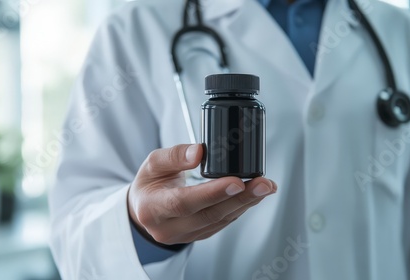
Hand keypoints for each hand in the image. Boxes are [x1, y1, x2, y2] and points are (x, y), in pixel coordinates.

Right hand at [127, 144, 276, 244]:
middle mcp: (168, 228)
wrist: (144, 208)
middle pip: (208, 215)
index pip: (183, 203)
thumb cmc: (149, 184)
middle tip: (262, 184)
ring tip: (265, 186)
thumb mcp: (153, 164)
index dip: (212, 193)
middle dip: (240, 199)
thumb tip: (199, 152)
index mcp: (152, 209)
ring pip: (220, 221)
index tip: (236, 181)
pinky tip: (254, 195)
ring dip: (246, 203)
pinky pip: (223, 223)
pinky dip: (240, 208)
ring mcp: (184, 236)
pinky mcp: (199, 236)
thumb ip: (174, 156)